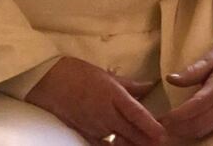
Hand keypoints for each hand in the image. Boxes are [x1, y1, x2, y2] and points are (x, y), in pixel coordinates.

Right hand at [25, 56, 165, 145]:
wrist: (49, 81)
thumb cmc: (79, 73)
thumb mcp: (108, 76)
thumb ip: (130, 85)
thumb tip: (149, 86)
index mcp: (114, 96)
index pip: (137, 114)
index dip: (150, 126)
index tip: (163, 134)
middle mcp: (105, 114)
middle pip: (130, 131)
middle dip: (145, 139)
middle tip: (160, 143)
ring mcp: (94, 125)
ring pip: (117, 140)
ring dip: (130, 142)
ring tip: (142, 143)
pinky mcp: (83, 132)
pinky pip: (100, 144)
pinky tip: (119, 145)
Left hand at [158, 33, 212, 139]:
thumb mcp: (210, 58)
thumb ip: (192, 71)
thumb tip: (171, 79)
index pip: (198, 105)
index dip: (179, 115)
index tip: (162, 117)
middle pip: (200, 123)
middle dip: (178, 127)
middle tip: (159, 125)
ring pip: (204, 129)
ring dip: (184, 132)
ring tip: (167, 127)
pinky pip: (209, 129)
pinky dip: (193, 132)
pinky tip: (181, 127)